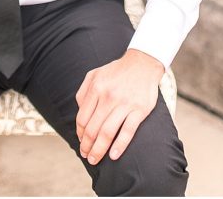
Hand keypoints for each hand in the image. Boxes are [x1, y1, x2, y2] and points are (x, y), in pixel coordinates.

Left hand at [75, 48, 164, 164]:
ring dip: (99, 149)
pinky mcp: (140, 110)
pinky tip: (113, 156)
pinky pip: (127, 131)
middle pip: (93, 128)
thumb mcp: (94, 75)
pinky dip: (119, 145)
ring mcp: (124, 104)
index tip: (81, 143)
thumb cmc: (116, 72)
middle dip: (87, 145)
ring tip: (95, 159)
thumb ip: (83, 92)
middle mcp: (108, 96)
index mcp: (95, 88)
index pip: (83, 117)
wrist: (142, 63)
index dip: (80, 133)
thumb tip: (79, 112)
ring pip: (108, 132)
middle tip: (86, 156)